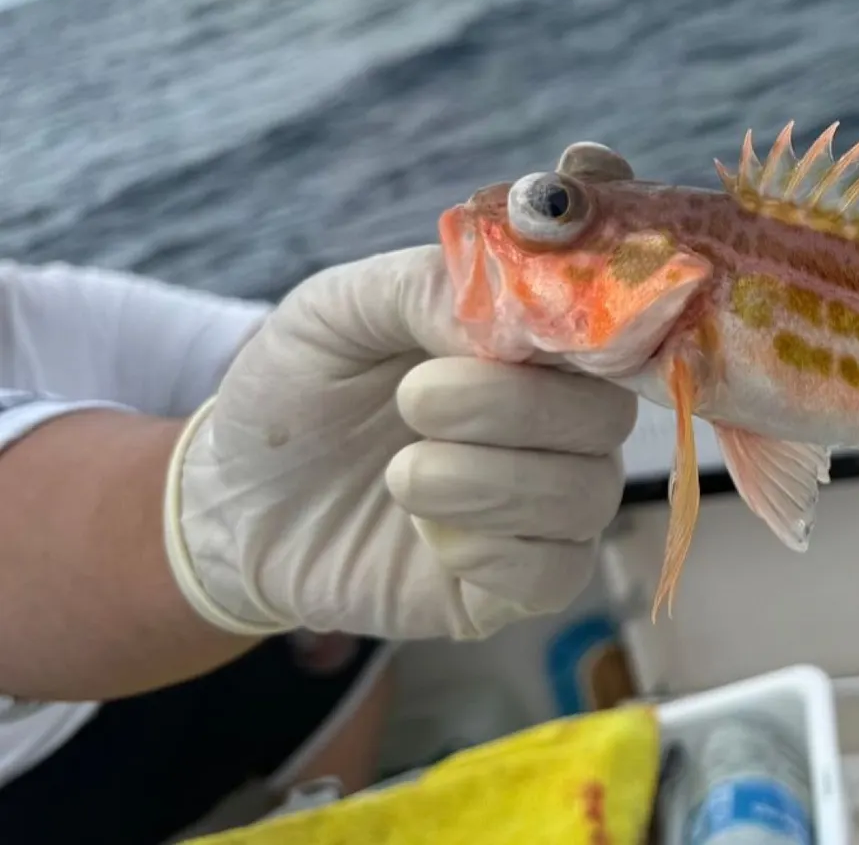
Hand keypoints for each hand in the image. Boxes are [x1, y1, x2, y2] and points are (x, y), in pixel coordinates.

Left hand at [162, 144, 637, 640]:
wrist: (234, 503)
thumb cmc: (297, 392)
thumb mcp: (337, 308)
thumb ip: (424, 287)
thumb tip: (510, 307)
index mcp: (531, 348)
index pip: (607, 335)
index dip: (576, 333)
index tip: (503, 334)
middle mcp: (557, 426)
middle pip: (605, 419)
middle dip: (513, 408)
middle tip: (414, 400)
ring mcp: (544, 509)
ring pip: (588, 496)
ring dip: (489, 483)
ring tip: (401, 474)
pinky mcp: (516, 586)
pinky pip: (558, 572)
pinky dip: (492, 551)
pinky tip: (426, 534)